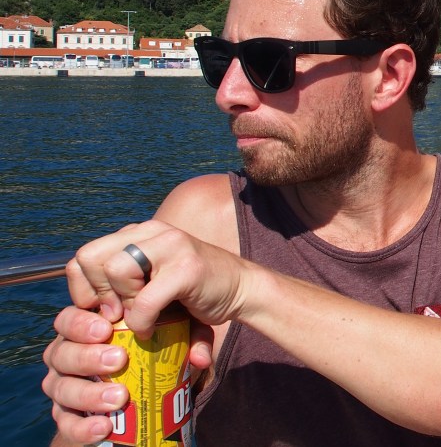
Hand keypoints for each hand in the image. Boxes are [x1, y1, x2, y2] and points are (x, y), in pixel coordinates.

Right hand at [41, 306, 214, 444]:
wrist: (140, 390)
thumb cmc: (155, 349)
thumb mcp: (175, 334)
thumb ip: (190, 337)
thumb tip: (200, 358)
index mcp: (86, 329)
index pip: (69, 319)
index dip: (81, 322)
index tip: (107, 328)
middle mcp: (67, 355)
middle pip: (60, 353)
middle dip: (87, 356)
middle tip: (118, 360)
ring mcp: (64, 385)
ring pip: (60, 387)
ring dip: (88, 393)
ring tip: (118, 397)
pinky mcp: (67, 414)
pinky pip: (66, 422)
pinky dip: (82, 426)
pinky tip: (104, 427)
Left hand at [68, 219, 250, 334]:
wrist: (241, 288)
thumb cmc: (192, 290)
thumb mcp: (149, 281)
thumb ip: (119, 285)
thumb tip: (79, 311)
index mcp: (139, 233)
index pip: (84, 255)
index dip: (83, 288)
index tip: (101, 310)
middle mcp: (152, 231)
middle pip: (92, 258)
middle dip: (98, 294)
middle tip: (116, 314)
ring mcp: (171, 245)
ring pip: (116, 270)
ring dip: (122, 303)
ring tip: (138, 315)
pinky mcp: (186, 268)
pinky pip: (144, 300)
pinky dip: (143, 322)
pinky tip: (153, 328)